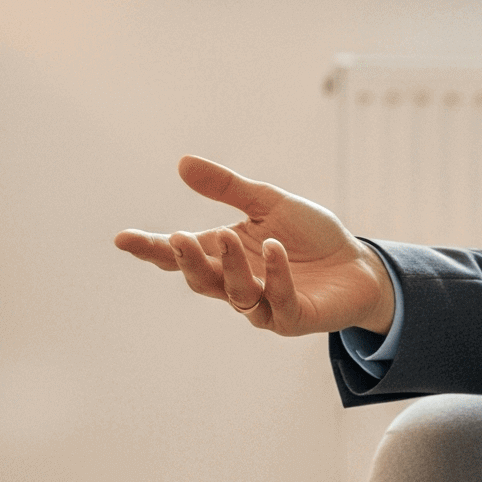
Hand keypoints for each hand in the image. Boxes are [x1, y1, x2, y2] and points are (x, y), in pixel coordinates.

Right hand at [115, 154, 395, 338]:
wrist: (358, 265)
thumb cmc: (310, 236)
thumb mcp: (268, 203)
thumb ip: (227, 188)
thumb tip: (183, 162)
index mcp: (226, 254)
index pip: (181, 254)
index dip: (152, 249)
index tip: (123, 238)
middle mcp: (238, 283)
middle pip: (200, 279)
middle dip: (184, 260)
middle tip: (174, 238)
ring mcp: (264, 305)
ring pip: (235, 294)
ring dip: (229, 267)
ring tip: (227, 237)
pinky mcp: (293, 319)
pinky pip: (279, 302)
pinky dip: (276, 276)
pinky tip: (275, 249)